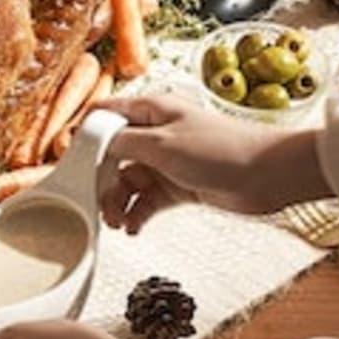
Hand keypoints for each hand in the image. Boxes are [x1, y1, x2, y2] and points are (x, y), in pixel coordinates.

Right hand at [96, 93, 325, 232]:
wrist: (269, 176)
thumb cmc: (222, 150)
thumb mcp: (162, 143)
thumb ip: (121, 142)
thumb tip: (92, 141)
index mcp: (151, 110)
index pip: (105, 116)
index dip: (84, 137)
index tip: (69, 162)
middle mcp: (156, 134)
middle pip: (112, 156)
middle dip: (101, 182)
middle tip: (97, 204)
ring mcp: (167, 161)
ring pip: (127, 182)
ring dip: (118, 203)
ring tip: (118, 223)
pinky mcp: (178, 185)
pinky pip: (146, 200)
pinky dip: (137, 214)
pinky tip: (134, 227)